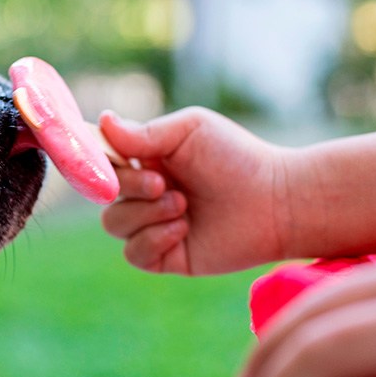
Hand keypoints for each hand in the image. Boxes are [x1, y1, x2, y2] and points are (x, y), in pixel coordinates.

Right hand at [98, 107, 291, 274]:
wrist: (276, 201)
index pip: (100, 159)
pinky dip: (152, 240)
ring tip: (183, 206)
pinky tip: (182, 229)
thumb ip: (143, 132)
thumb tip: (103, 121)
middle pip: (102, 193)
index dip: (99, 160)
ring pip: (113, 223)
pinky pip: (134, 253)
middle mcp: (143, 192)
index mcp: (143, 159)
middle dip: (130, 187)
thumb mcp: (189, 130)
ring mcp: (152, 224)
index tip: (118, 157)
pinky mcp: (166, 256)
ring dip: (145, 214)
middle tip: (165, 183)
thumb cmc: (237, 157)